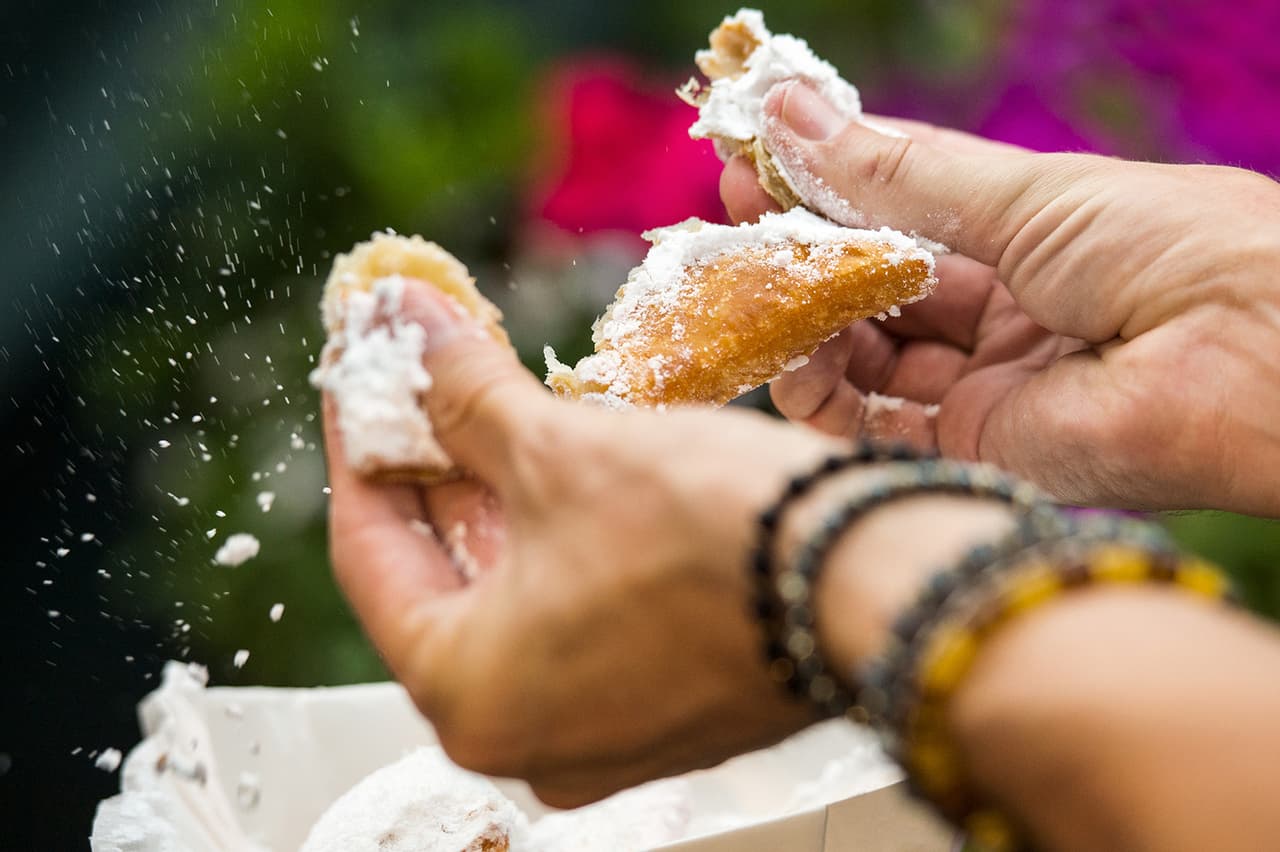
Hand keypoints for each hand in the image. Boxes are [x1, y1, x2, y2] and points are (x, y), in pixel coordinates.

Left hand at [322, 282, 844, 806]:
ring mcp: (597, 731)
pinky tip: (555, 469)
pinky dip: (552, 543)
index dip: (359, 442)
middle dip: (428, 466)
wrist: (880, 589)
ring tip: (479, 407)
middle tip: (416, 381)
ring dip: (491, 499)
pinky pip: (572, 616)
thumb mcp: (562, 451)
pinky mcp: (659, 705)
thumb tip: (401, 323)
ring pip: (511, 597)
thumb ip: (462, 393)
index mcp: (468, 694)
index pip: (368, 550)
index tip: (357, 374)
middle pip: (439, 576)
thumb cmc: (720, 538)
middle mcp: (522, 735)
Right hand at [724, 80, 1279, 514]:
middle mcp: (1000, 315)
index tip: (746, 166)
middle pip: (870, 288)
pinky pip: (873, 428)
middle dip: (798, 260)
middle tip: (728, 230)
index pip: (896, 211)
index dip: (821, 191)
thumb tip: (788, 109)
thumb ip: (897, 171)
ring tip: (750, 295)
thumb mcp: (1023, 193)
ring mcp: (984, 386)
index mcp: (1024, 239)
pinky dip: (820, 398)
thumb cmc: (1167, 248)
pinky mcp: (973, 453)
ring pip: (861, 360)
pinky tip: (787, 362)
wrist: (1257, 365)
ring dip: (799, 327)